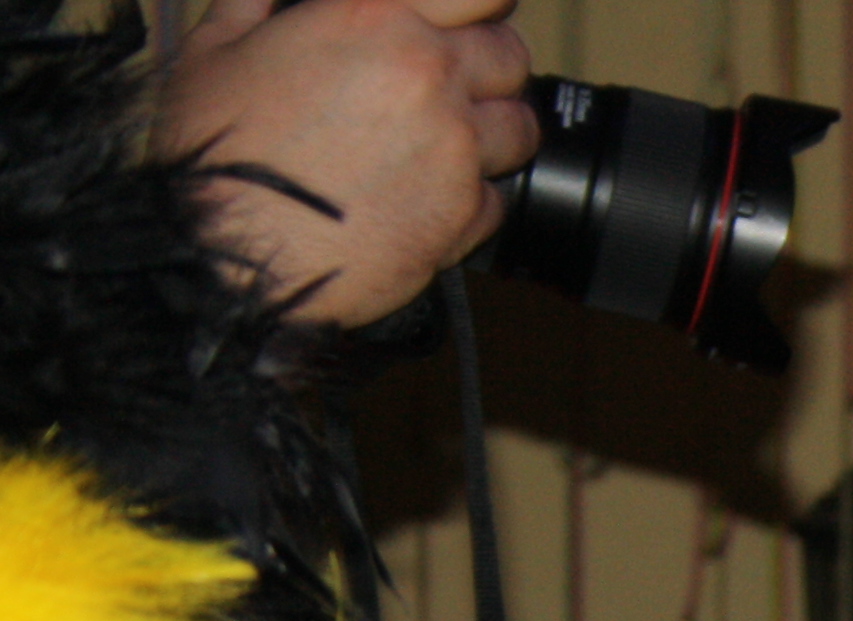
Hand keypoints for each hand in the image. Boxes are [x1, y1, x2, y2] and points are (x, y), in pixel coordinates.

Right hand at [158, 0, 537, 328]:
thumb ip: (264, 1)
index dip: (482, 6)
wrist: (226, 249)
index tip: (471, 19)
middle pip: (510, 57)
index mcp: (376, 14)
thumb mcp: (219, 43)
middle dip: (487, 68)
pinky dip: (471, 199)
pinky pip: (499, 196)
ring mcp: (456, 145)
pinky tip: (422, 198)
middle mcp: (428, 72)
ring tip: (439, 145)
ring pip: (519, 126)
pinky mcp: (465, 211)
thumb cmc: (217, 147)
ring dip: (491, 133)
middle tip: (446, 87)